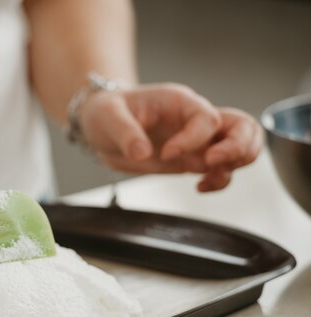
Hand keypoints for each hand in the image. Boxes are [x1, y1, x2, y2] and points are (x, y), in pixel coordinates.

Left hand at [79, 83, 261, 190]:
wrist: (101, 125)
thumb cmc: (106, 112)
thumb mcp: (108, 117)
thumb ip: (126, 133)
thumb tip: (143, 153)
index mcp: (179, 102)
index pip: (206, 118)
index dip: (193, 139)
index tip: (166, 154)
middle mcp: (195, 119)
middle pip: (243, 126)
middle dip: (238, 147)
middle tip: (211, 164)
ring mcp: (198, 140)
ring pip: (242, 147)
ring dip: (236, 165)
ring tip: (206, 180)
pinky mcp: (193, 159)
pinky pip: (223, 169)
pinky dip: (221, 180)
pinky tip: (200, 186)